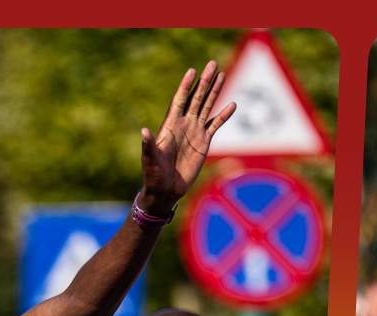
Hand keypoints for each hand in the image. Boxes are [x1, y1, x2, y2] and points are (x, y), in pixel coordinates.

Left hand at [139, 62, 234, 215]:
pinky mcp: (203, 143)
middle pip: (196, 98)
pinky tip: (232, 104)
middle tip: (213, 64)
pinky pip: (215, 125)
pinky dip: (223, 115)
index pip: (180, 100)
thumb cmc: (154, 175)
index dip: (185, 86)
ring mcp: (195, 132)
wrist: (165, 190)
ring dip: (214, 91)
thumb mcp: (150, 160)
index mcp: (170, 125)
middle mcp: (183, 124)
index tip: (192, 71)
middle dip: (204, 81)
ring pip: (206, 106)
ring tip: (222, 74)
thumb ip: (148, 145)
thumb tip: (144, 131)